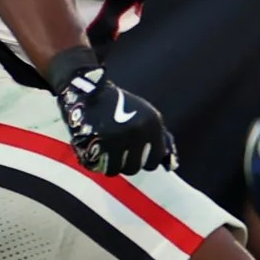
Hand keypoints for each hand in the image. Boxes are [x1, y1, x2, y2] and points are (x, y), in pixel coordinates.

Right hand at [49, 49, 176, 175]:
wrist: (89, 90)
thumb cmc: (121, 105)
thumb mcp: (146, 116)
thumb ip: (160, 138)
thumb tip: (170, 165)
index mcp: (152, 124)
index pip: (155, 159)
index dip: (146, 162)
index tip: (138, 157)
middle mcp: (137, 130)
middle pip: (134, 167)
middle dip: (127, 165)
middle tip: (119, 155)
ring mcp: (116, 136)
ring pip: (116, 169)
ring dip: (111, 165)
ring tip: (107, 155)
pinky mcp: (96, 140)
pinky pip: (98, 166)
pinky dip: (96, 164)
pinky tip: (96, 154)